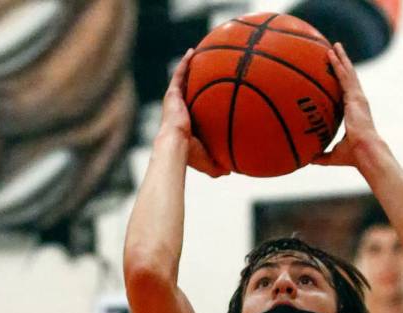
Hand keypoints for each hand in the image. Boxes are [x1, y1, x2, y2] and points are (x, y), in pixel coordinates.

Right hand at [160, 50, 228, 177]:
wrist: (174, 147)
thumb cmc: (189, 156)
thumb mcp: (208, 161)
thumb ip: (218, 165)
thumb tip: (231, 171)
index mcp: (186, 125)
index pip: (194, 111)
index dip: (200, 103)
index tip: (210, 96)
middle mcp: (179, 111)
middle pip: (187, 92)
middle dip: (195, 82)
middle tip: (205, 72)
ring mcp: (174, 102)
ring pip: (182, 81)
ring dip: (189, 68)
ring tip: (197, 55)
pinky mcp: (172, 95)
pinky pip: (179, 74)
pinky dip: (185, 63)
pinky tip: (193, 51)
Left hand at [312, 43, 379, 168]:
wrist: (365, 151)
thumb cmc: (353, 156)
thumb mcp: (333, 155)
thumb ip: (321, 155)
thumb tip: (309, 159)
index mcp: (354, 112)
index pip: (346, 94)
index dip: (341, 83)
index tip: (336, 74)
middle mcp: (357, 102)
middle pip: (348, 78)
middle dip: (342, 64)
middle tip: (335, 51)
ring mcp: (357, 97)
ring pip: (348, 73)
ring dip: (340, 59)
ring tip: (334, 46)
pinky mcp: (355, 96)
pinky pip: (345, 76)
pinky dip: (338, 64)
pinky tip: (332, 54)